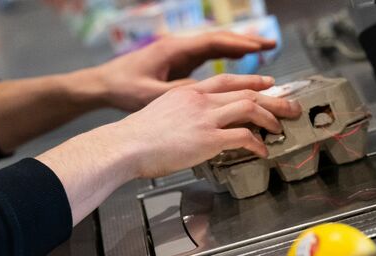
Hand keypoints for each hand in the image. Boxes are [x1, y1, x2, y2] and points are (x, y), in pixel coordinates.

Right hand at [37, 74, 300, 224]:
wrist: (125, 145)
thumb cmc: (136, 138)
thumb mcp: (161, 114)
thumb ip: (181, 115)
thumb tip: (191, 129)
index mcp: (188, 92)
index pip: (228, 81)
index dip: (252, 82)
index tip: (268, 84)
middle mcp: (201, 100)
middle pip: (247, 92)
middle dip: (273, 99)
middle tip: (290, 106)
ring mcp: (206, 118)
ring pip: (251, 108)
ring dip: (271, 118)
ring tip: (281, 128)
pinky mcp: (209, 139)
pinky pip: (244, 137)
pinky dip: (258, 143)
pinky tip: (263, 151)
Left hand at [91, 32, 275, 111]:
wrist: (103, 85)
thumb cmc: (123, 89)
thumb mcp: (153, 95)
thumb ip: (182, 93)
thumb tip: (209, 95)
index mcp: (176, 50)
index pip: (215, 42)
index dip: (240, 45)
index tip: (261, 48)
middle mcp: (180, 47)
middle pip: (220, 40)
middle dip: (247, 42)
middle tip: (272, 45)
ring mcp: (180, 53)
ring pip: (216, 46)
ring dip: (239, 48)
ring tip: (264, 51)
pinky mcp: (178, 62)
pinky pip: (209, 56)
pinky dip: (227, 57)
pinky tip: (239, 63)